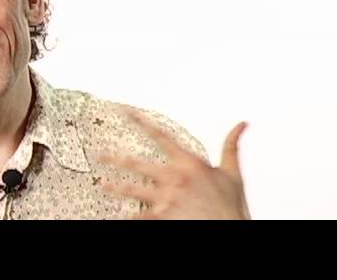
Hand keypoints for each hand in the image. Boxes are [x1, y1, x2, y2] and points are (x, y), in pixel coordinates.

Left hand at [99, 114, 249, 219]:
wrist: (230, 229)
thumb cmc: (231, 207)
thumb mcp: (233, 175)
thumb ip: (231, 147)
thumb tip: (241, 124)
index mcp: (189, 163)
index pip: (161, 136)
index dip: (141, 121)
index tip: (125, 111)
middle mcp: (173, 177)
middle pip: (137, 163)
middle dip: (115, 158)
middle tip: (100, 155)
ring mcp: (165, 198)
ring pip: (132, 190)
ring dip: (115, 187)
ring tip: (102, 184)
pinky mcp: (161, 217)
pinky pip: (138, 216)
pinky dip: (128, 216)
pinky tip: (118, 215)